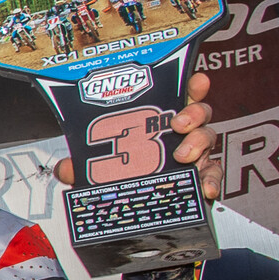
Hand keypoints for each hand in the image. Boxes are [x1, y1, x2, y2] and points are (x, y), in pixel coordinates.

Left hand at [53, 73, 218, 197]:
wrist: (132, 200)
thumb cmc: (121, 171)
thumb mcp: (97, 164)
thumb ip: (81, 165)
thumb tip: (65, 168)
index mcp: (159, 119)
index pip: (180, 95)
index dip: (192, 86)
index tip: (196, 79)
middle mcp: (182, 132)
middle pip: (200, 113)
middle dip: (193, 114)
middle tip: (177, 123)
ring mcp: (195, 152)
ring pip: (207, 139)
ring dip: (198, 144)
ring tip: (182, 156)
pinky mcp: (202, 175)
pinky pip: (213, 174)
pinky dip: (213, 181)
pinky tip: (206, 188)